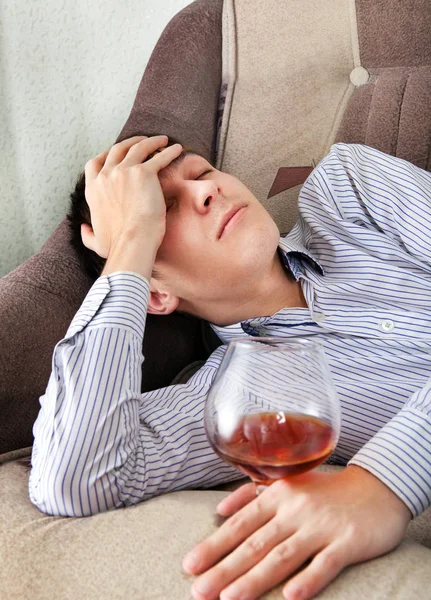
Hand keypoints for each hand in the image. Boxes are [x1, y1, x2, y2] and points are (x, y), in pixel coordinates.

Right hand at [81, 135, 182, 257]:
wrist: (132, 243)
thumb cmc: (117, 245)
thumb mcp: (96, 241)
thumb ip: (88, 233)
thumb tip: (84, 229)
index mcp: (93, 189)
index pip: (94, 163)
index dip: (106, 155)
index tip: (117, 152)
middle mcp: (106, 176)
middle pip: (117, 149)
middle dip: (130, 142)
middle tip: (143, 141)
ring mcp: (124, 171)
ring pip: (139, 147)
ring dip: (151, 141)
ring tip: (162, 141)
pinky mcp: (144, 173)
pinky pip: (159, 157)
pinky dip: (169, 151)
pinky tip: (177, 149)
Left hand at [183, 466, 410, 599]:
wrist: (376, 487)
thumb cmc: (324, 489)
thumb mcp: (286, 482)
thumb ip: (251, 494)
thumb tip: (219, 510)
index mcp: (278, 494)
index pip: (240, 523)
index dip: (214, 545)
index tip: (190, 565)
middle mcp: (296, 509)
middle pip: (256, 543)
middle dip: (225, 568)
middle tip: (199, 591)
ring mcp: (322, 526)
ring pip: (283, 555)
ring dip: (255, 579)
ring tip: (229, 599)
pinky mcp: (348, 541)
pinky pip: (326, 563)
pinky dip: (309, 580)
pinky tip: (291, 596)